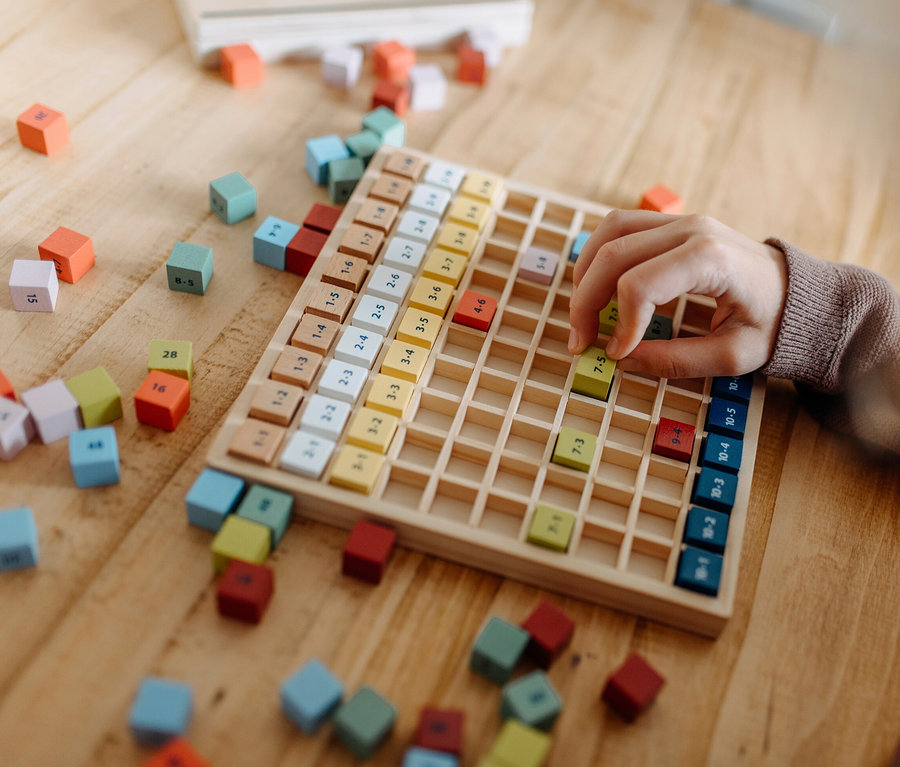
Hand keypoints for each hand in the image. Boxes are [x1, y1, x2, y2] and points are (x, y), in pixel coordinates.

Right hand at [568, 210, 787, 378]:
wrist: (799, 292)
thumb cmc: (772, 323)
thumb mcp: (732, 356)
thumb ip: (674, 360)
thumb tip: (621, 360)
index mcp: (710, 260)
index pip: (639, 285)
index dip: (620, 324)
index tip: (618, 354)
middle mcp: (692, 229)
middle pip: (613, 256)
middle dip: (586, 302)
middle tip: (580, 340)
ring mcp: (681, 220)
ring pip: (609, 231)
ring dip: (585, 273)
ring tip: (582, 312)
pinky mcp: (673, 223)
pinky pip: (620, 227)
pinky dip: (599, 256)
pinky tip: (597, 288)